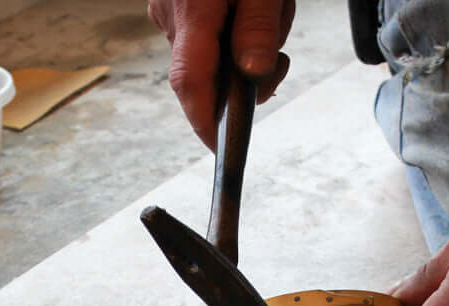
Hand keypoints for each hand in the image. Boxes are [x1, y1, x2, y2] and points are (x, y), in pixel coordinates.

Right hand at [147, 0, 294, 148]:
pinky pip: (204, 37)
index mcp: (193, 8)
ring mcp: (169, 10)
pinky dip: (232, 33)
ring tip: (267, 12)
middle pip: (205, 74)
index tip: (220, 148)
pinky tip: (249, 9)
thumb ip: (258, 27)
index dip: (204, 122)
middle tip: (279, 56)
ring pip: (209, 56)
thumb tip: (254, 76)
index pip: (190, 81)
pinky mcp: (175, 6)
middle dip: (246, 75)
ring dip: (243, 48)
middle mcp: (172, 14)